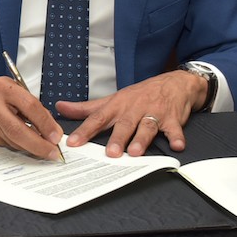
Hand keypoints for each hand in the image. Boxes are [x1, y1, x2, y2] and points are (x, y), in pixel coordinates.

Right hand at [0, 76, 63, 160]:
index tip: (56, 136)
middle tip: (53, 152)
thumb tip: (51, 128)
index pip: (30, 107)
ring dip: (30, 146)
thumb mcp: (12, 90)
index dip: (46, 124)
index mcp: (3, 88)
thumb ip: (31, 105)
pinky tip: (21, 140)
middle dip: (39, 145)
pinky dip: (18, 145)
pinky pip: (6, 145)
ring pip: (14, 141)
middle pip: (18, 130)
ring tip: (42, 146)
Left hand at [58, 70, 206, 156]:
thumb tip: (60, 107)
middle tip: (110, 153)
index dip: (85, 131)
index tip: (73, 143)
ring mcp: (154, 113)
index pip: (97, 118)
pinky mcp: (173, 119)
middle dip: (116, 138)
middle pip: (124, 124)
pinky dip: (177, 137)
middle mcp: (133, 109)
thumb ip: (86, 108)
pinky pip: (175, 128)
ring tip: (135, 152)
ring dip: (142, 139)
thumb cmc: (139, 94)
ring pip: (146, 126)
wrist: (174, 83)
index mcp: (117, 106)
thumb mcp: (112, 99)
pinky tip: (177, 145)